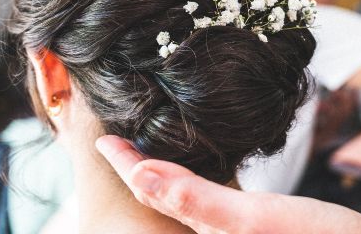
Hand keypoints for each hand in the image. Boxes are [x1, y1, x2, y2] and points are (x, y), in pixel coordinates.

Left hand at [96, 135, 360, 233]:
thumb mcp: (255, 220)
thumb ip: (196, 201)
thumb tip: (141, 177)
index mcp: (210, 231)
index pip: (156, 191)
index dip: (126, 165)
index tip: (105, 139)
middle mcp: (216, 233)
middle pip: (164, 198)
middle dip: (138, 168)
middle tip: (118, 136)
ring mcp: (233, 231)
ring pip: (185, 200)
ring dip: (162, 172)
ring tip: (147, 142)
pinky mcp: (252, 227)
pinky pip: (209, 202)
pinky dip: (193, 179)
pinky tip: (199, 164)